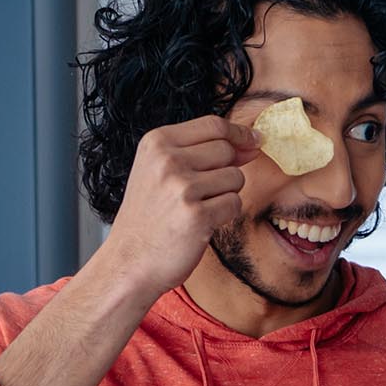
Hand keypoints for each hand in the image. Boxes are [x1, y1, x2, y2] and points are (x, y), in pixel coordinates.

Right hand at [100, 116, 259, 301]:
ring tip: (200, 208)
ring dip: (227, 194)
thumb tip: (251, 142)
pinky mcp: (197, 215)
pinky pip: (234, 204)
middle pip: (227, 150)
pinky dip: (226, 215)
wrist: (130, 260)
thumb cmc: (149, 218)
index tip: (254, 141)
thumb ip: (197, 152)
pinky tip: (204, 223)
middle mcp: (168, 160)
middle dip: (229, 169)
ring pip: (235, 177)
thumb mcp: (158, 171)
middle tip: (210, 191)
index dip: (239, 133)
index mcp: (157, 142)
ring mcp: (182, 187)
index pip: (213, 124)